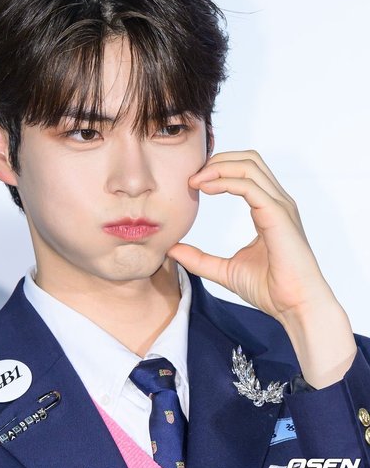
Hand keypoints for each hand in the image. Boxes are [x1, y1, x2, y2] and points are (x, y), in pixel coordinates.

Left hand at [167, 150, 356, 388]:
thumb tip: (172, 250)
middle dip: (217, 160)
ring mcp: (280, 206)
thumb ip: (199, 259)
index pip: (245, 172)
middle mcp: (277, 202)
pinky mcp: (278, 215)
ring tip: (195, 180)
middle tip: (191, 176)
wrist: (295, 308)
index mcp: (268, 209)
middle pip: (248, 159)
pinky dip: (225, 182)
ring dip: (218, 167)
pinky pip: (250, 186)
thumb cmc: (270, 289)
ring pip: (250, 165)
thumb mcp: (224, 271)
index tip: (191, 182)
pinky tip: (206, 189)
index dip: (217, 170)